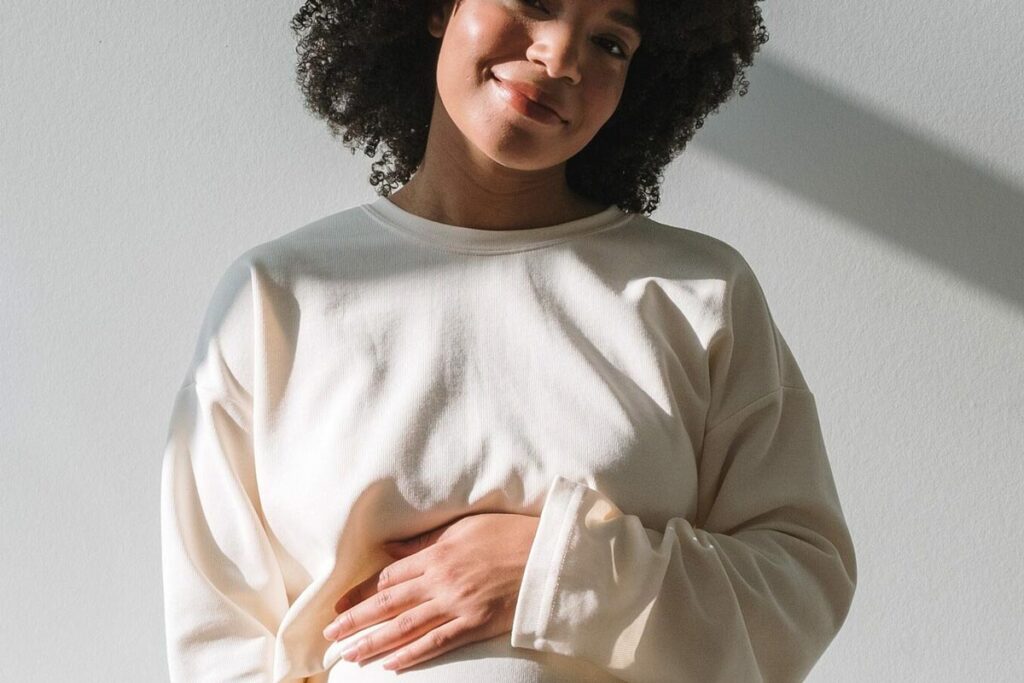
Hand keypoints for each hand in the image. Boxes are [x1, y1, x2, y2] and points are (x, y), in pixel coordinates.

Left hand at [322, 512, 539, 671]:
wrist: (545, 554)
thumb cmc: (506, 534)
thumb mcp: (462, 527)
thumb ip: (424, 542)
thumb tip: (389, 548)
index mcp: (436, 553)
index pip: (388, 577)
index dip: (361, 593)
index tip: (340, 606)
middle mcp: (440, 580)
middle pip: (389, 604)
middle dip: (357, 620)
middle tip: (331, 634)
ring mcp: (457, 604)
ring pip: (406, 627)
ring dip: (375, 642)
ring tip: (352, 655)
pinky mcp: (474, 624)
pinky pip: (437, 643)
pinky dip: (412, 655)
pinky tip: (391, 664)